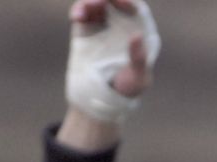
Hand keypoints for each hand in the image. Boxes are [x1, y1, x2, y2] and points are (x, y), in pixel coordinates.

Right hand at [65, 0, 159, 124]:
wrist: (103, 98)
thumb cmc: (127, 90)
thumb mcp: (138, 78)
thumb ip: (139, 59)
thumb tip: (136, 36)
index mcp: (139, 33)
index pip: (137, 8)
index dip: (129, 1)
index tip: (121, 1)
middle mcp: (122, 25)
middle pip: (115, 2)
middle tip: (101, 1)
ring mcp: (103, 25)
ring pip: (97, 4)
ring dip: (91, 1)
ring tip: (86, 8)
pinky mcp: (86, 29)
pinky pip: (82, 13)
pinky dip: (79, 10)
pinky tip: (77, 16)